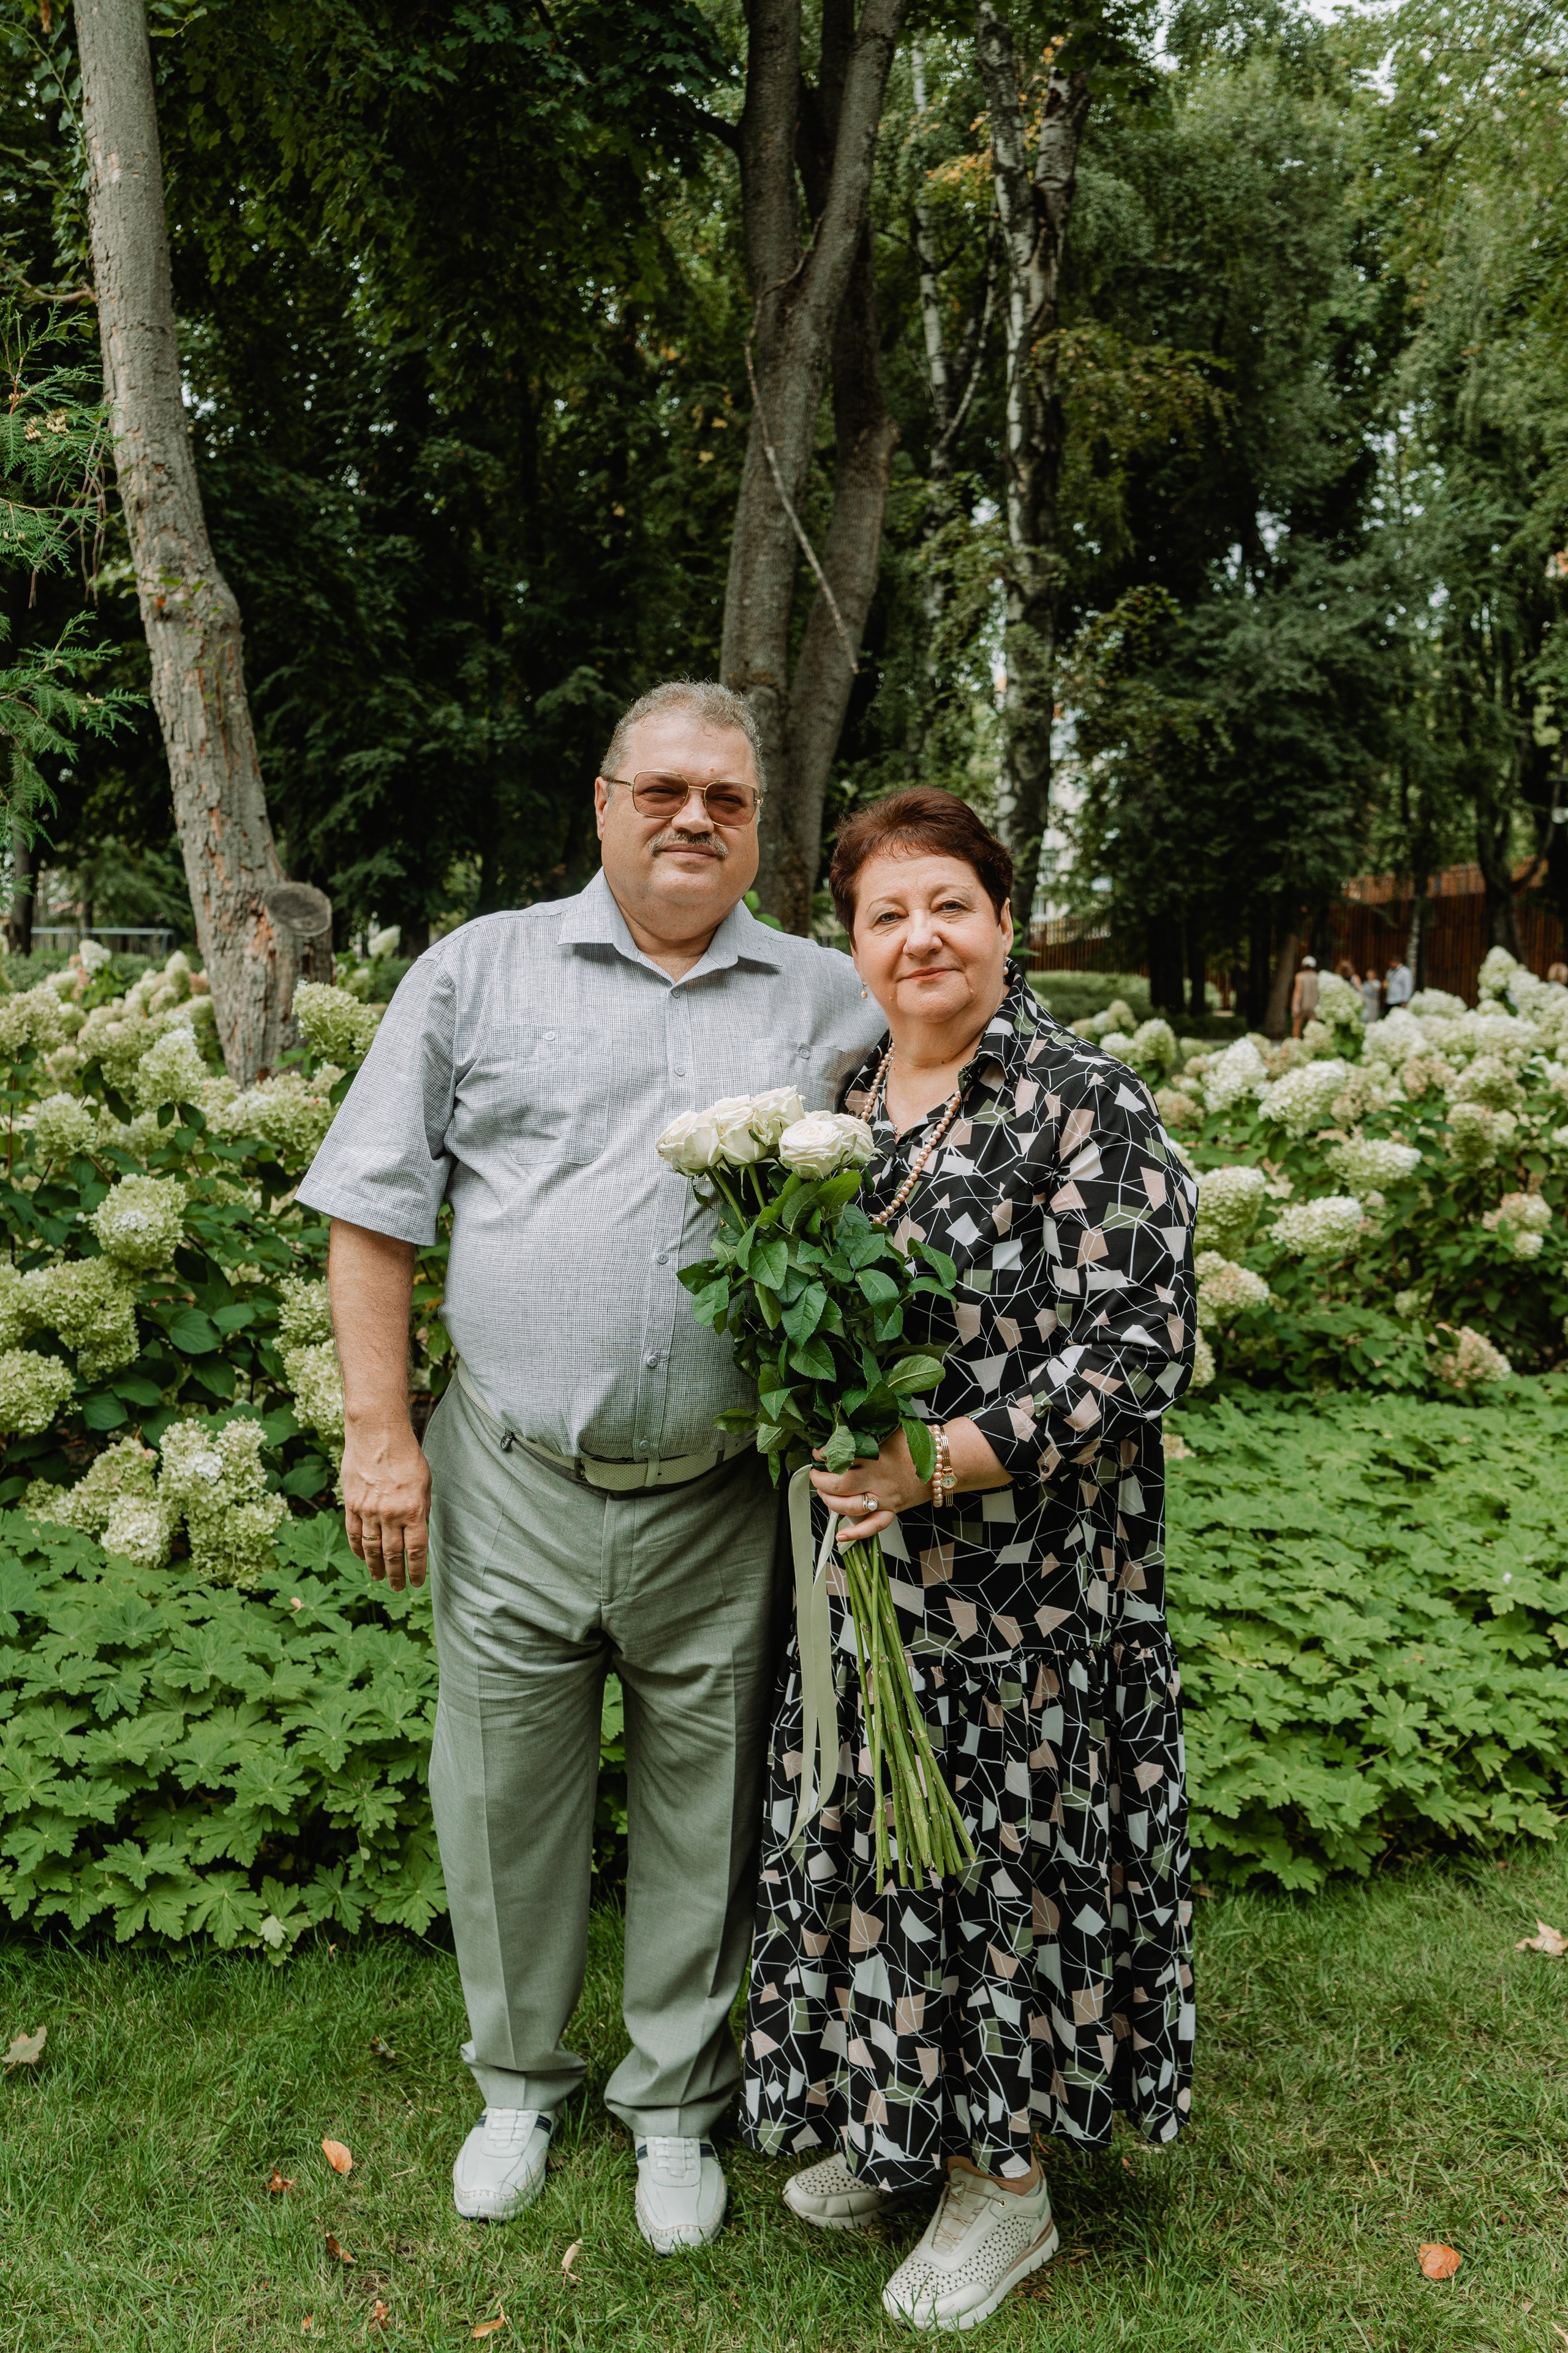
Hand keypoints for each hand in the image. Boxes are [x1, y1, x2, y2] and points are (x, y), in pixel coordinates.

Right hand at [342, 1416, 430, 1590]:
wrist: (377, 1433)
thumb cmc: (406, 1456)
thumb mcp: (424, 1484)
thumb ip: (420, 1510)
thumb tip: (416, 1534)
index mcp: (413, 1510)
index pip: (416, 1551)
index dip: (416, 1571)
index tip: (416, 1583)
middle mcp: (391, 1514)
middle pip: (393, 1554)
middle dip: (395, 1574)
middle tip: (396, 1587)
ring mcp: (368, 1511)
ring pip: (371, 1548)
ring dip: (376, 1566)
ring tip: (379, 1578)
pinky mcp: (351, 1504)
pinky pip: (354, 1534)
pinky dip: (358, 1549)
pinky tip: (363, 1558)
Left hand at [810, 1429, 927, 1546]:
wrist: (945, 1460)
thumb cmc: (917, 1443)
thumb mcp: (889, 1427)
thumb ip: (866, 1428)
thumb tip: (840, 1430)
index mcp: (875, 1454)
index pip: (839, 1457)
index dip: (823, 1455)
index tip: (818, 1453)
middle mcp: (877, 1478)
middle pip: (838, 1484)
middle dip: (820, 1480)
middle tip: (816, 1473)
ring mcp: (884, 1497)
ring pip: (849, 1507)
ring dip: (830, 1502)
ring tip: (824, 1493)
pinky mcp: (892, 1509)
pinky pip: (874, 1526)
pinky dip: (856, 1533)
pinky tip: (841, 1535)